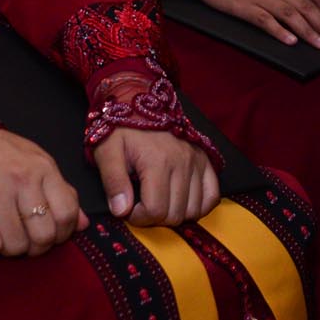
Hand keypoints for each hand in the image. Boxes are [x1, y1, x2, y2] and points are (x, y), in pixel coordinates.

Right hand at [0, 128, 83, 258]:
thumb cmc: (0, 153)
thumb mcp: (37, 161)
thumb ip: (62, 192)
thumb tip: (83, 224)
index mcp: (43, 169)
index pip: (67, 214)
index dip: (64, 234)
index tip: (53, 236)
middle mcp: (22, 181)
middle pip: (43, 236)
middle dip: (37, 247)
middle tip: (28, 241)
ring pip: (16, 246)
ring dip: (12, 248)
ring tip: (6, 236)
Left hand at [94, 124, 219, 226]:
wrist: (139, 100)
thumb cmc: (120, 128)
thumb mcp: (107, 152)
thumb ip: (113, 182)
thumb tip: (121, 211)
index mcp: (157, 162)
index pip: (155, 211)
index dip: (138, 219)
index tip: (128, 209)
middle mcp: (182, 162)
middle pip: (175, 214)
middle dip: (154, 218)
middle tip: (141, 205)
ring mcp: (196, 161)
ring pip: (193, 209)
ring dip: (174, 213)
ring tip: (158, 201)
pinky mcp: (204, 160)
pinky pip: (212, 196)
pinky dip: (198, 206)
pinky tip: (181, 202)